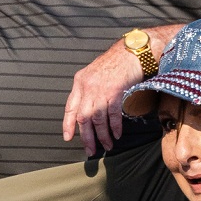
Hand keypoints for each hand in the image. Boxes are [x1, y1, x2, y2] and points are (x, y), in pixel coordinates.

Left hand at [63, 39, 144, 155]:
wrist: (132, 50)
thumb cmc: (117, 61)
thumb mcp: (95, 73)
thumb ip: (89, 89)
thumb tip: (88, 108)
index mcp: (80, 82)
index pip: (70, 107)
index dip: (67, 124)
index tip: (68, 138)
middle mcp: (87, 86)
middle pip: (83, 118)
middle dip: (86, 137)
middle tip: (90, 150)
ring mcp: (101, 89)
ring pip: (97, 119)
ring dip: (102, 135)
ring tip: (106, 146)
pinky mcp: (115, 91)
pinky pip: (112, 114)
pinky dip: (114, 127)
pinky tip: (116, 135)